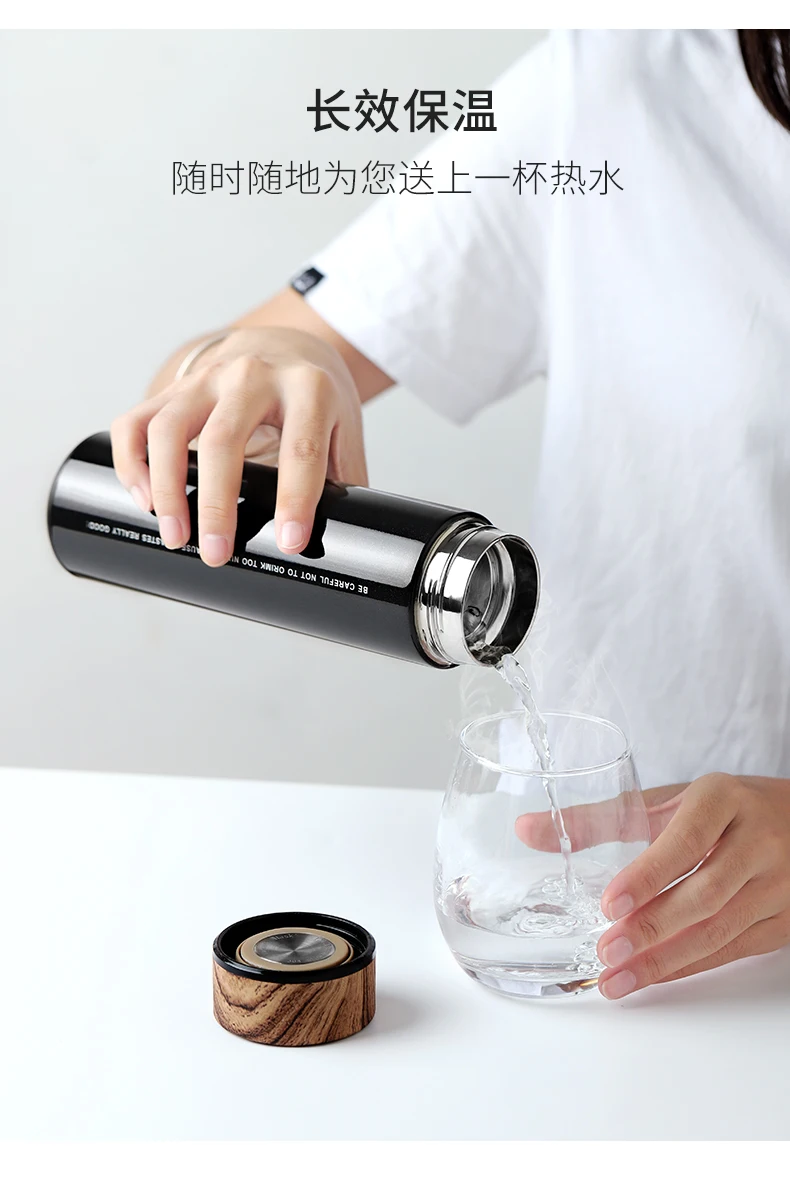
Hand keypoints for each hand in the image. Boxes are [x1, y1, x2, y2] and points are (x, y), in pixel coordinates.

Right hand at [111, 326, 367, 564]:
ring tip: (176, 535)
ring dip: (167, 488)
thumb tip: (351, 540)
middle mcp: (253, 376)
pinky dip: (133, 462)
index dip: (295, 499)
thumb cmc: (316, 397)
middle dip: (217, 504)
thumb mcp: (344, 429)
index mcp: (308, 388)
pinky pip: (136, 422)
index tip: (289, 542)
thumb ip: (345, 480)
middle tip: (216, 554)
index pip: (301, 447)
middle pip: (224, 440)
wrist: (285, 345)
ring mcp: (207, 379)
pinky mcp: (173, 388)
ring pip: (169, 429)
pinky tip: (144, 498)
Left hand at [517, 773, 789, 998]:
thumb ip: (599, 818)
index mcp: (723, 799)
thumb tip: (526, 830)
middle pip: (704, 893)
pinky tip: (653, 976)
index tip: (609, 902)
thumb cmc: (724, 808)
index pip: (686, 840)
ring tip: (617, 976)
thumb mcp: (669, 799)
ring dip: (665, 959)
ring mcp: (778, 883)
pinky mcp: (785, 919)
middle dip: (651, 928)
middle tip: (606, 950)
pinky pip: (733, 949)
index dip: (648, 875)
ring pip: (720, 930)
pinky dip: (689, 966)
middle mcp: (757, 840)